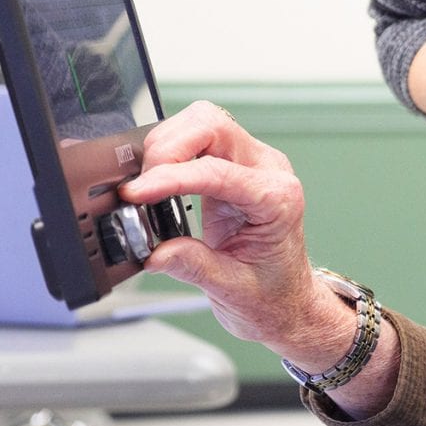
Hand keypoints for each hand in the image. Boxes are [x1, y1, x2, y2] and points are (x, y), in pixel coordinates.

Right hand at [118, 102, 339, 357]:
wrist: (288, 303)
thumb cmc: (273, 296)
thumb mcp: (231, 289)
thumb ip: (192, 265)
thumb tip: (154, 251)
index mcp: (277, 199)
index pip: (217, 171)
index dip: (170, 178)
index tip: (136, 193)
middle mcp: (268, 172)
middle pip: (213, 125)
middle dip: (168, 148)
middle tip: (140, 186)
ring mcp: (252, 164)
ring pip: (204, 121)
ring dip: (168, 144)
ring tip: (147, 184)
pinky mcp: (234, 166)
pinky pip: (200, 138)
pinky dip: (172, 150)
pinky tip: (159, 178)